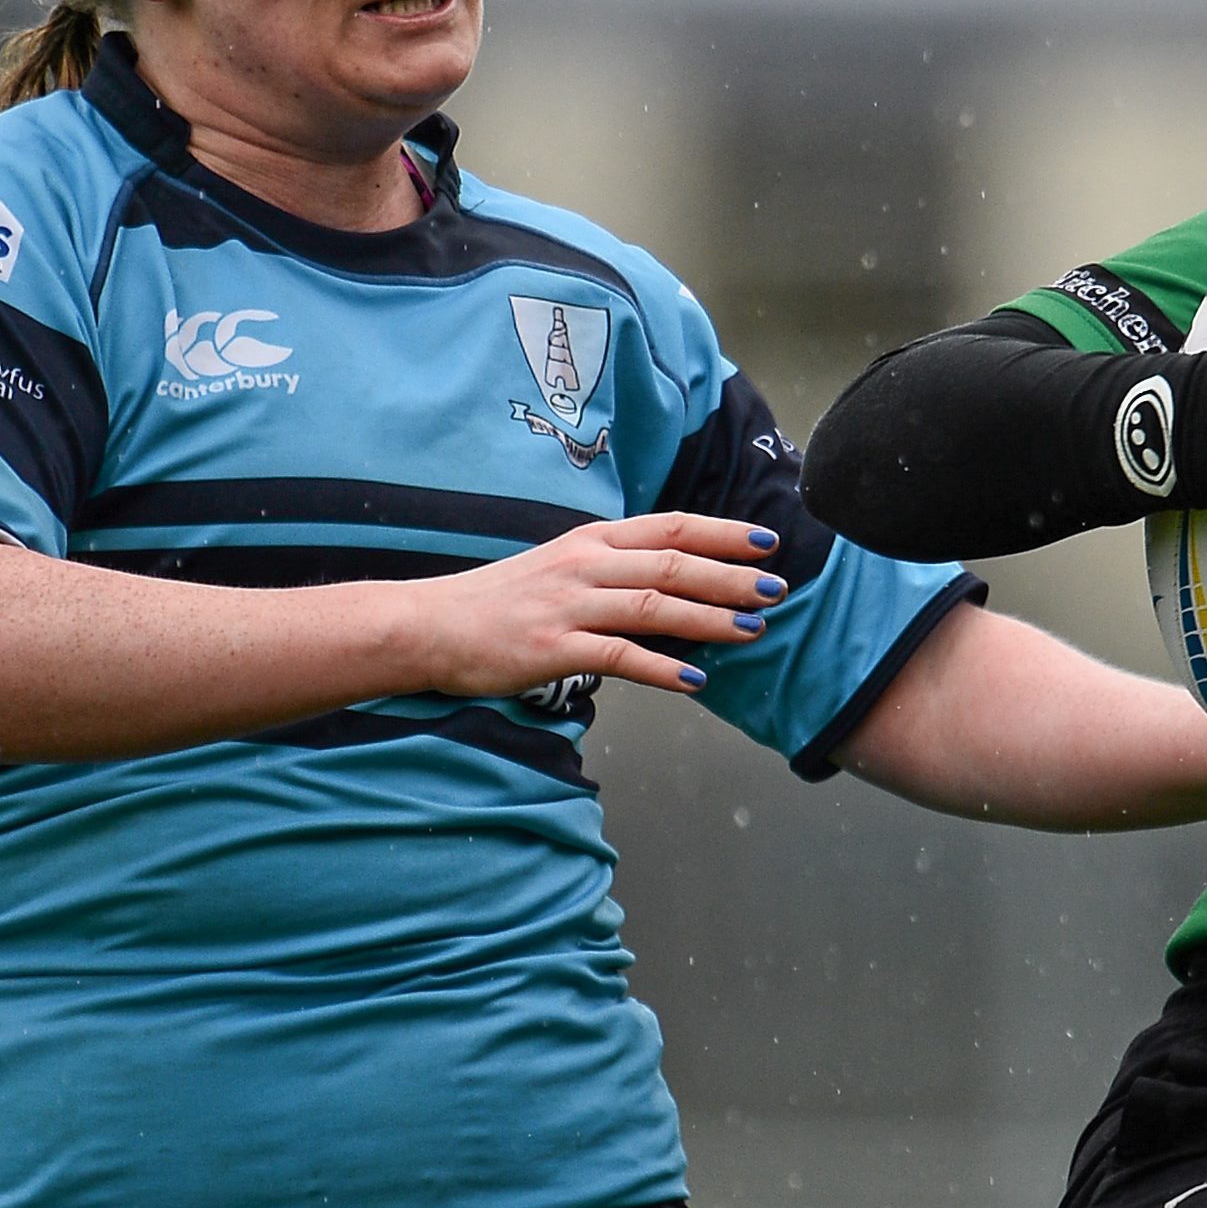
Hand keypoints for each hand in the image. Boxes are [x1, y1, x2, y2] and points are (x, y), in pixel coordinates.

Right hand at [401, 513, 782, 698]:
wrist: (428, 625)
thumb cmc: (500, 601)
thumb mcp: (561, 565)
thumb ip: (613, 567)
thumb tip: (673, 577)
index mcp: (591, 541)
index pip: (670, 527)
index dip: (722, 532)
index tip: (767, 540)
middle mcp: (586, 565)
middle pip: (673, 564)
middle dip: (731, 576)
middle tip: (778, 588)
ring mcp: (569, 606)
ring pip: (655, 607)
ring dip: (710, 619)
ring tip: (755, 629)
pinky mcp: (554, 649)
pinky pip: (619, 657)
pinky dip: (662, 669)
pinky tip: (695, 680)